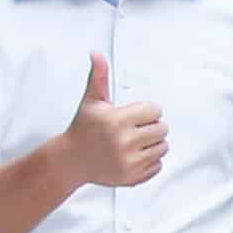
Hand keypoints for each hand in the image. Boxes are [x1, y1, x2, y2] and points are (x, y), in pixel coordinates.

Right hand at [55, 55, 168, 189]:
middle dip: (150, 127)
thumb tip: (97, 54)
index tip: (132, 115)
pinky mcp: (132, 177)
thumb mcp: (91, 102)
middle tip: (132, 129)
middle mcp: (123, 142)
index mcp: (116, 121)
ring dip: (152, 144)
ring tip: (133, 142)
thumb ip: (99, 77)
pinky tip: (132, 156)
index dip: (145, 111)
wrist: (69, 161)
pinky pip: (158, 166)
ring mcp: (129, 162)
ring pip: (163, 147)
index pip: (155, 110)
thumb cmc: (82, 129)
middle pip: (162, 129)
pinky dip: (149, 161)